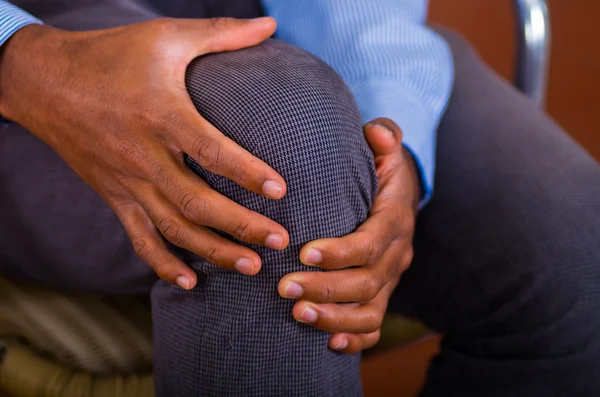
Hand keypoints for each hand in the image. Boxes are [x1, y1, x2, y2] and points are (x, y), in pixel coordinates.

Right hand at [0, 17, 288, 289]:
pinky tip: (188, 281)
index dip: (247, 172)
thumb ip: (221, 33)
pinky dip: (162, 263)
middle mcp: (144, 155)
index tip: (281, 190)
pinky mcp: (114, 196)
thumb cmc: (111, 55)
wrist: (45, 82)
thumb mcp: (165, 37)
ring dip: (212, 251)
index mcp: (161, 114)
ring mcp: (127, 181)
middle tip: (280, 242)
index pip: (211, 150)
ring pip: (173, 227)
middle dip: (240, 225)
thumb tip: (271, 24)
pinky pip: (138, 237)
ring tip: (251, 267)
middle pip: (197, 202)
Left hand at [278, 118, 420, 352]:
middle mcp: (396, 254)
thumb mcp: (384, 147)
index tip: (303, 253)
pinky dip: (354, 338)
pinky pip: (374, 324)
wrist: (397, 194)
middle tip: (284, 287)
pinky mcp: (381, 293)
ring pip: (370, 310)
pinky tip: (329, 344)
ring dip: (334, 317)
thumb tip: (379, 134)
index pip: (370, 243)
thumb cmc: (379, 168)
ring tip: (297, 314)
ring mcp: (390, 278)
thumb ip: (383, 136)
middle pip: (366, 283)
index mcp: (394, 219)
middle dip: (325, 288)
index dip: (340, 253)